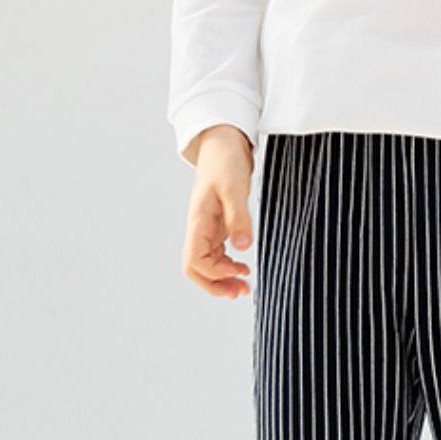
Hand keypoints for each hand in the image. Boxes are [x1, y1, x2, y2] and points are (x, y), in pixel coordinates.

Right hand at [184, 126, 254, 299]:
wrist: (223, 146)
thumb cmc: (225, 164)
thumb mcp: (234, 189)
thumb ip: (239, 217)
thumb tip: (243, 247)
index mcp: (197, 222)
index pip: (194, 260)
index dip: (215, 272)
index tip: (240, 269)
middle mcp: (199, 229)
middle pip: (196, 269)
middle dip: (215, 285)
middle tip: (241, 292)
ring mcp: (207, 229)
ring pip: (207, 265)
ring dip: (223, 279)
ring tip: (245, 287)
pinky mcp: (218, 227)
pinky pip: (217, 255)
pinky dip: (228, 266)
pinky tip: (243, 268)